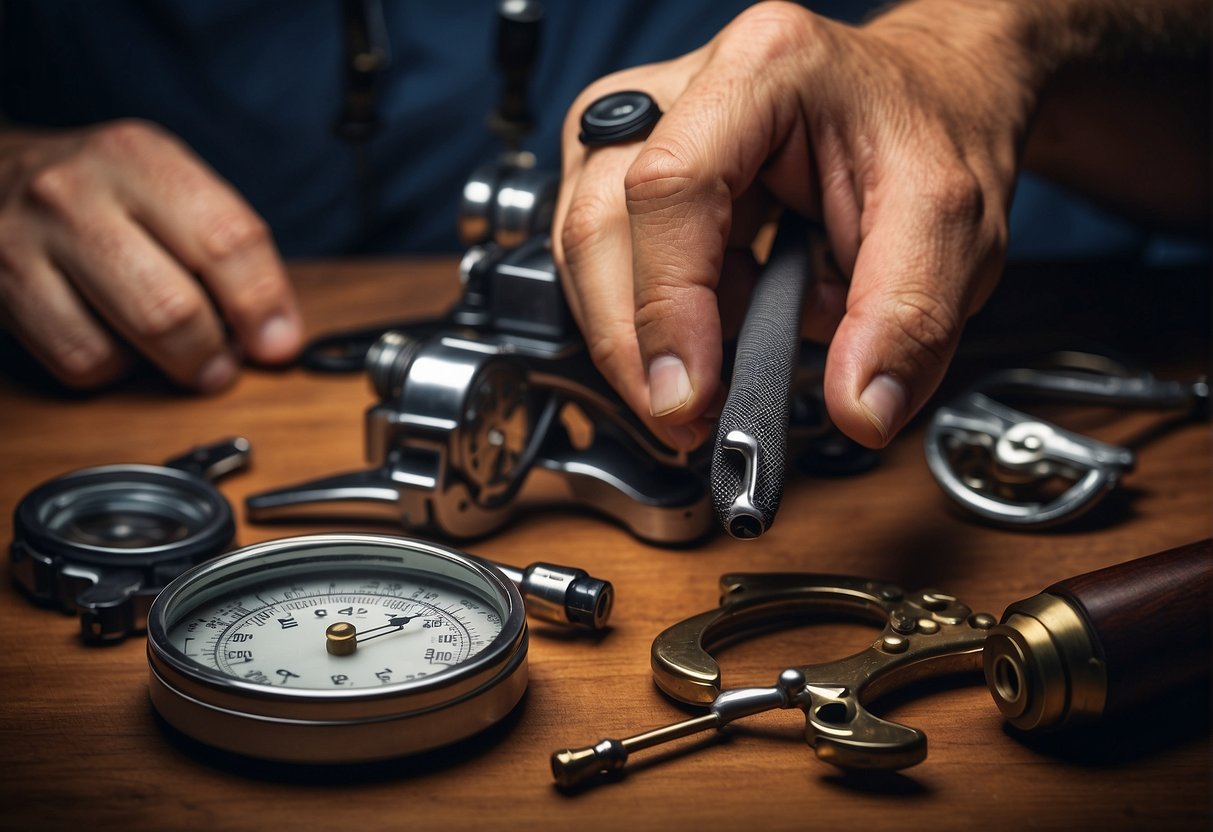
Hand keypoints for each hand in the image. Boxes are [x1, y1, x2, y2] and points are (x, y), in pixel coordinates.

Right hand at [0, 119, 302, 390]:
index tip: (277, 343)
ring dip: (169, 364)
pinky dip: (111, 366)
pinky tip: (115, 339)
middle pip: (174, 305)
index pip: (226, 239)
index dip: (262, 304)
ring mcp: (27, 237)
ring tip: (178, 354)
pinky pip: (80, 358)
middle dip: (214, 352)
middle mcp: (77, 190)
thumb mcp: (165, 189)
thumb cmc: (103, 196)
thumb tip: (277, 336)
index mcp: (140, 156)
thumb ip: (226, 248)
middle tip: (224, 365)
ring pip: (127, 338)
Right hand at [554, 1, 1032, 450]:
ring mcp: (644, 131)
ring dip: (643, 337)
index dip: (666, 304)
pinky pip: (608, 266)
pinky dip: (656, 324)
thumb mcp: (953, 226)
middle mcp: (680, 89)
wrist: (924, 105)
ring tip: (724, 369)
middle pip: (599, 223)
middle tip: (690, 419)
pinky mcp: (631, 175)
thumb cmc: (929, 135)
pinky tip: (714, 333)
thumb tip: (856, 410)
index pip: (672, 187)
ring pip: (585, 251)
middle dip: (635, 344)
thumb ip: (909, 319)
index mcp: (762, 70)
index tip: (689, 395)